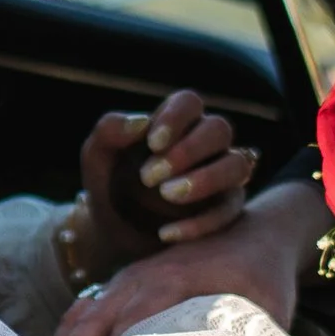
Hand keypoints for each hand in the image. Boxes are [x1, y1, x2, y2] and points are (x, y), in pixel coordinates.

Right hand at [52, 173, 324, 335]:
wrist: (262, 231)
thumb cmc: (265, 277)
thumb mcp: (264, 308)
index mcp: (168, 283)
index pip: (120, 331)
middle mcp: (139, 279)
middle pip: (86, 326)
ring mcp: (129, 277)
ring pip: (80, 319)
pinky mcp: (129, 280)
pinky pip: (87, 310)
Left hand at [72, 91, 256, 274]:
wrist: (116, 232)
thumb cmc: (110, 183)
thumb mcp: (97, 156)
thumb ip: (109, 130)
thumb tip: (140, 122)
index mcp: (177, 122)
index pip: (189, 102)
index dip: (175, 118)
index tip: (152, 142)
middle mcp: (206, 144)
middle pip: (219, 129)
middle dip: (187, 151)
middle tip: (149, 177)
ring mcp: (223, 175)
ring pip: (237, 165)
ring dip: (205, 180)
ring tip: (167, 196)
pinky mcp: (228, 209)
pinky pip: (230, 210)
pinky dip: (201, 222)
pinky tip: (167, 233)